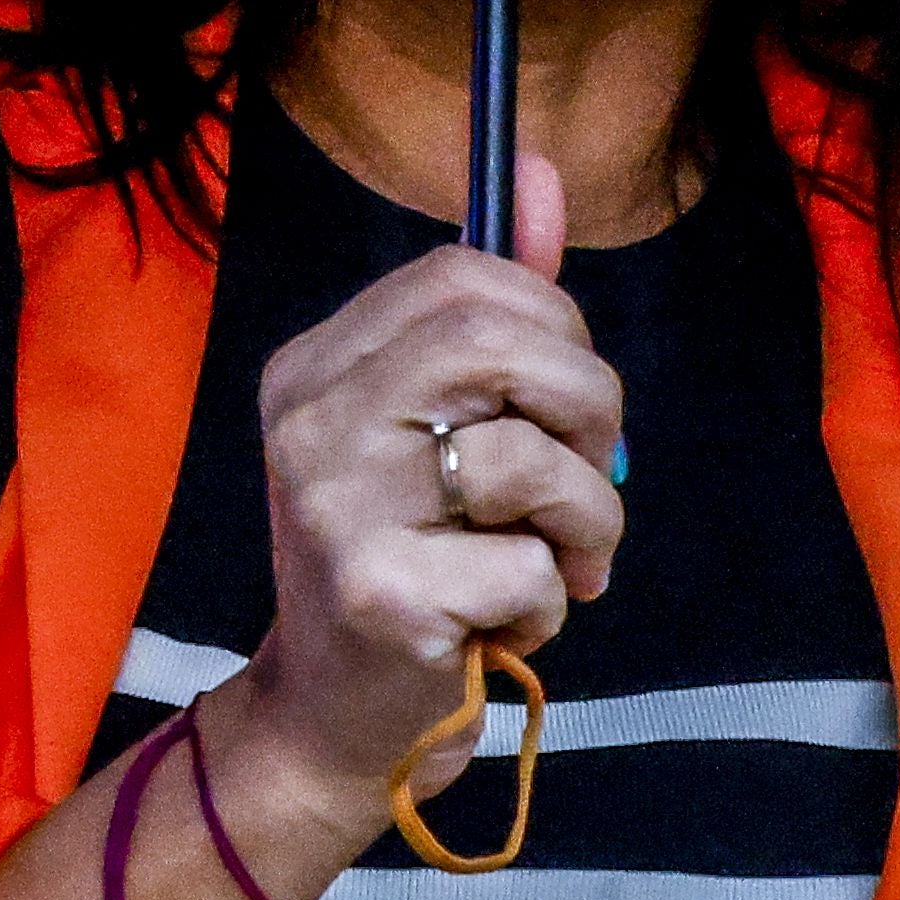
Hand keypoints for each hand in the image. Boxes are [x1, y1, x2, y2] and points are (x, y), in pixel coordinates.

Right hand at [233, 151, 624, 821]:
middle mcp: (309, 425)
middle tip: (590, 477)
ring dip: (586, 520)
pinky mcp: (379, 597)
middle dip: (588, 408)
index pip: (463, 276)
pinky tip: (502, 627)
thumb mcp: (439, 429)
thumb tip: (538, 173)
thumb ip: (492, 308)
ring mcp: (336, 510)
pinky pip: (530, 567)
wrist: (336, 726)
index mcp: (315, 368)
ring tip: (555, 564)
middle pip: (501, 341)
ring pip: (530, 458)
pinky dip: (549, 605)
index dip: (553, 327)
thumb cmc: (410, 564)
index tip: (562, 403)